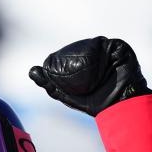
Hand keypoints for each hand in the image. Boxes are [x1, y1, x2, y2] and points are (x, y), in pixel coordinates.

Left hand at [29, 36, 151, 115]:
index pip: (71, 55)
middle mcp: (98, 54)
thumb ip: (50, 83)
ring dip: (85, 58)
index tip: (52, 66)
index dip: (61, 59)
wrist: (119, 106)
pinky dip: (97, 54)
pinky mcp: (119, 48)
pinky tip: (95, 67)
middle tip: (66, 70)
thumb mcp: (67, 94)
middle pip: (80, 49)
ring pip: (91, 46)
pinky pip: (105, 45)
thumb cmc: (95, 102)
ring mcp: (109, 50)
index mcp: (86, 63)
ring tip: (84, 75)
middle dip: (71, 57)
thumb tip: (31, 71)